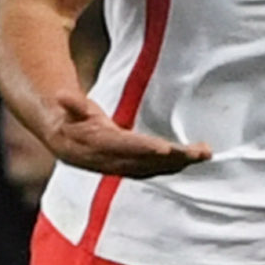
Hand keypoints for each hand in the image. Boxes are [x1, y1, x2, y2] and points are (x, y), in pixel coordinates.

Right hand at [38, 90, 208, 178]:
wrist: (66, 145)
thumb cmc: (71, 122)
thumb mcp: (70, 109)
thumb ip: (71, 104)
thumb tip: (60, 95)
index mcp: (99, 146)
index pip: (125, 148)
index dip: (144, 149)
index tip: (165, 148)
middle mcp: (114, 161)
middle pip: (148, 161)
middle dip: (175, 157)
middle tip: (200, 151)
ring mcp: (124, 167)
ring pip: (156, 167)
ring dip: (181, 162)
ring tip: (205, 152)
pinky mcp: (133, 169)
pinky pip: (156, 170)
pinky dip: (175, 166)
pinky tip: (193, 159)